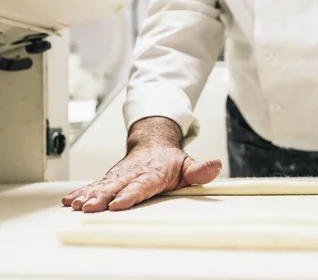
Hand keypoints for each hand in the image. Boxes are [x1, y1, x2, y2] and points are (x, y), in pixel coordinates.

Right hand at [62, 117, 221, 212]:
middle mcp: (134, 173)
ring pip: (103, 185)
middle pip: (118, 186)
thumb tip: (216, 165)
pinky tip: (69, 201)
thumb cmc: (171, 160)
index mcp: (154, 172)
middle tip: (91, 207)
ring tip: (77, 205)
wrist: (154, 141)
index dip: (131, 193)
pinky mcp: (111, 177)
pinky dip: (82, 191)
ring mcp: (120, 175)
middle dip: (104, 197)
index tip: (120, 202)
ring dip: (89, 195)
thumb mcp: (188, 164)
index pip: (142, 185)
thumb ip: (200, 170)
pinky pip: (95, 184)